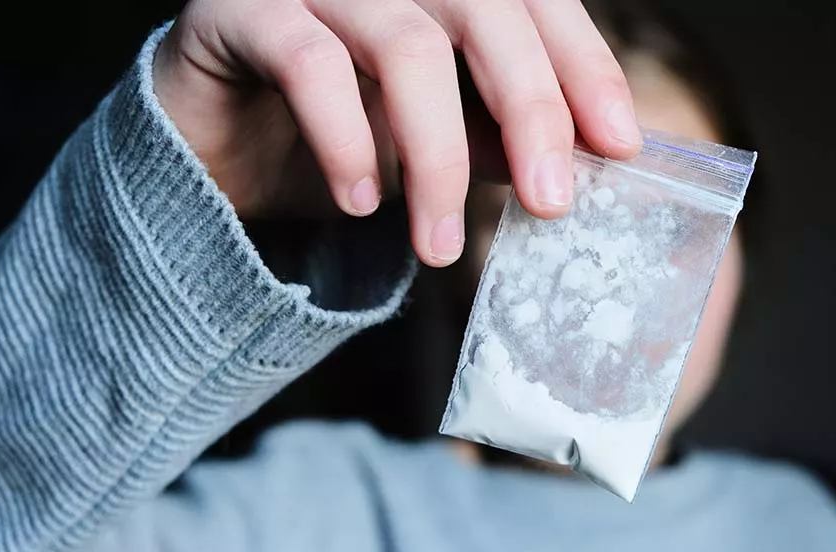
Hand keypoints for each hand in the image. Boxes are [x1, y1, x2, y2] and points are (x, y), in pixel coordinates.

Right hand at [153, 0, 641, 266]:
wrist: (215, 145)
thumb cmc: (336, 135)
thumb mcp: (435, 142)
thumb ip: (497, 137)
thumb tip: (574, 164)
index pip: (534, 5)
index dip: (584, 67)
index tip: (620, 144)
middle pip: (484, 11)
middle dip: (529, 109)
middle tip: (552, 202)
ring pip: (403, 44)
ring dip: (435, 155)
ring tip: (440, 244)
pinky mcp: (241, 9)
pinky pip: (308, 62)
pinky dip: (347, 138)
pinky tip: (363, 201)